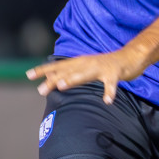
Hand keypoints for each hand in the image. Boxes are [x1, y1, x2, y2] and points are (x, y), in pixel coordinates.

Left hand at [26, 49, 147, 103]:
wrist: (130, 57)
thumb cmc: (106, 65)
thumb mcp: (86, 68)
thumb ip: (71, 74)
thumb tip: (53, 81)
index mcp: (79, 62)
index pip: (58, 66)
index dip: (44, 70)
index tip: (29, 75)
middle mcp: (87, 63)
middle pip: (68, 71)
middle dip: (54, 79)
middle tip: (41, 90)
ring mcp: (101, 67)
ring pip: (85, 74)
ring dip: (74, 79)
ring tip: (62, 86)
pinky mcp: (114, 73)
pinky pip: (111, 84)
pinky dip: (109, 92)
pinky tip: (107, 101)